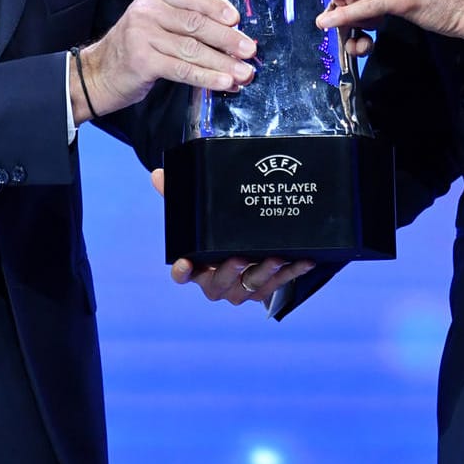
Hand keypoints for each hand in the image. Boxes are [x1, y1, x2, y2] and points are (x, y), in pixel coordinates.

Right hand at [76, 0, 255, 122]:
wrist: (98, 74)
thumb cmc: (136, 49)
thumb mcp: (158, 25)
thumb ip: (187, 23)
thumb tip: (232, 35)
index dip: (218, 6)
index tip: (237, 20)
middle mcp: (149, 11)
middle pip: (197, 23)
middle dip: (228, 39)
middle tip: (249, 50)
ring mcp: (143, 35)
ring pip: (193, 49)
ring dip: (223, 63)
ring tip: (243, 73)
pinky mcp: (142, 61)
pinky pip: (182, 70)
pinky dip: (206, 77)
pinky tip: (222, 83)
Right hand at [149, 168, 313, 306]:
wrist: (244, 246)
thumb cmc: (214, 233)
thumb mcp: (197, 213)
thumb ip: (177, 195)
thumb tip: (158, 174)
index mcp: (196, 267)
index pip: (183, 274)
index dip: (182, 272)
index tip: (184, 263)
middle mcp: (216, 283)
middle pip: (218, 285)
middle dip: (229, 273)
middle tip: (239, 258)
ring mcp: (242, 288)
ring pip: (250, 288)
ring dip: (264, 275)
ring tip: (275, 258)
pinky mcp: (266, 288)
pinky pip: (280, 283)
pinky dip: (292, 272)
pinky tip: (305, 260)